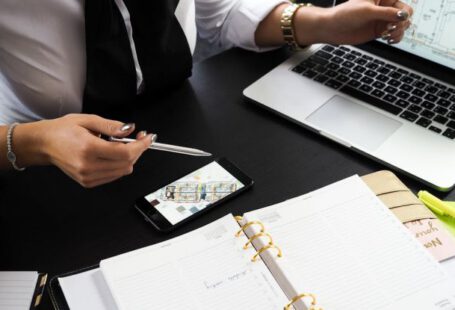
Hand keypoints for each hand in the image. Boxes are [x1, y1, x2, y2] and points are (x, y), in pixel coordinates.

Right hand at [19, 114, 153, 187]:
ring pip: (123, 171)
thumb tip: (130, 129)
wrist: (44, 144)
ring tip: (120, 145)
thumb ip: (111, 126)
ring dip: (129, 158)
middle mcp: (88, 166)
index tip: (148, 138)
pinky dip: (119, 165)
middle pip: (127, 163)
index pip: (125, 153)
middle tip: (138, 138)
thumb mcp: (88, 120)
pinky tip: (112, 155)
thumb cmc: (63, 130)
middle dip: (137, 150)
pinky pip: (114, 176)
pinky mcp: (88, 182)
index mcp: (88, 148)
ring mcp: (88, 177)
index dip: (141, 146)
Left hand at [295, 0, 412, 45]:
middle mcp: (384, 8)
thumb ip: (387, 13)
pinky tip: (389, 39)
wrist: (332, 28)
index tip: (396, 20)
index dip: (403, 12)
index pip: (402, 4)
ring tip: (388, 35)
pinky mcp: (378, 31)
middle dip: (401, 23)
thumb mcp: (367, 11)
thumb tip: (404, 15)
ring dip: (399, 31)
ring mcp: (381, 20)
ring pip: (401, 25)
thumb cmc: (345, 15)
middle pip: (405, 15)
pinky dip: (395, 37)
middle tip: (390, 29)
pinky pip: (394, 34)